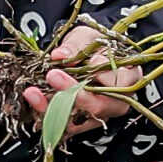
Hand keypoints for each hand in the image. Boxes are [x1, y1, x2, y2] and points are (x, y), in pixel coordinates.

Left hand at [21, 19, 140, 124]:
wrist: (86, 56)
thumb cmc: (95, 46)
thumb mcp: (88, 37)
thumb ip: (77, 45)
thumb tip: (61, 55)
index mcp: (128, 78)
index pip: (121, 84)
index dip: (104, 77)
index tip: (90, 62)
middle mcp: (115, 101)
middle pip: (98, 106)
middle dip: (73, 94)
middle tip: (53, 76)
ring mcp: (97, 115)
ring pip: (77, 120)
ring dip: (52, 108)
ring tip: (33, 92)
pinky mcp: (79, 122)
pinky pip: (63, 125)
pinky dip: (46, 114)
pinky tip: (34, 101)